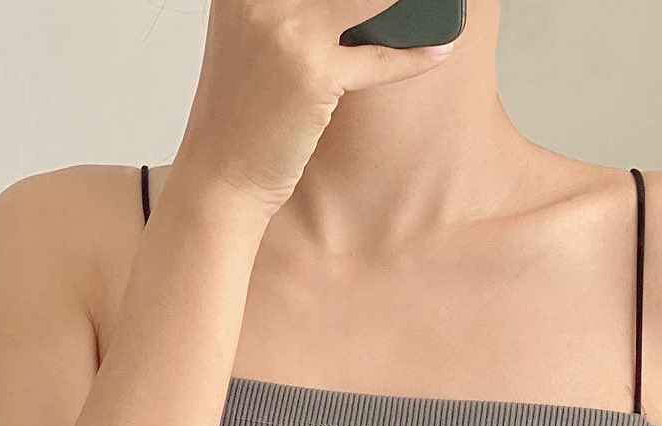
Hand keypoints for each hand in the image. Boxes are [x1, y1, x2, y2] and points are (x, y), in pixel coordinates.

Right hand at [180, 0, 458, 208]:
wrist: (222, 173)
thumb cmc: (244, 114)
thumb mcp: (254, 40)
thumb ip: (290, 9)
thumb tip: (367, 7)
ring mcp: (286, 30)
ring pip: (367, 0)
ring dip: (406, 4)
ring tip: (434, 4)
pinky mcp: (312, 72)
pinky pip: (379, 58)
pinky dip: (414, 55)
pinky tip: (439, 48)